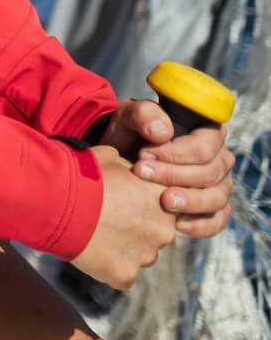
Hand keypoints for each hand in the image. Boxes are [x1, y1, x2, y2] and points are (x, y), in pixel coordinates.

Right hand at [70, 146, 182, 288]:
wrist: (56, 201)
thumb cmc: (82, 174)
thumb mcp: (112, 159)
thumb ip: (131, 171)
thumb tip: (131, 173)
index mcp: (164, 199)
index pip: (165, 205)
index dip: (141, 203)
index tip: (122, 201)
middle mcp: (164, 230)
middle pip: (155, 233)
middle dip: (137, 228)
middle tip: (108, 219)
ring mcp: (146, 255)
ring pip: (140, 255)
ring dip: (124, 248)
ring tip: (96, 235)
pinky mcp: (126, 274)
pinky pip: (122, 274)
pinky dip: (108, 266)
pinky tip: (91, 251)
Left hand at [100, 98, 235, 238]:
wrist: (120, 161)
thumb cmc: (128, 135)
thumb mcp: (127, 117)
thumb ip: (143, 114)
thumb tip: (162, 132)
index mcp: (205, 132)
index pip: (206, 145)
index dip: (177, 152)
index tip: (144, 154)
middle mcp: (218, 160)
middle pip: (211, 173)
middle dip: (175, 175)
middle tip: (141, 173)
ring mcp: (218, 185)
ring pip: (218, 198)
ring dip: (190, 201)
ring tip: (163, 202)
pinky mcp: (212, 209)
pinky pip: (217, 221)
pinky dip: (201, 225)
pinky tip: (177, 224)